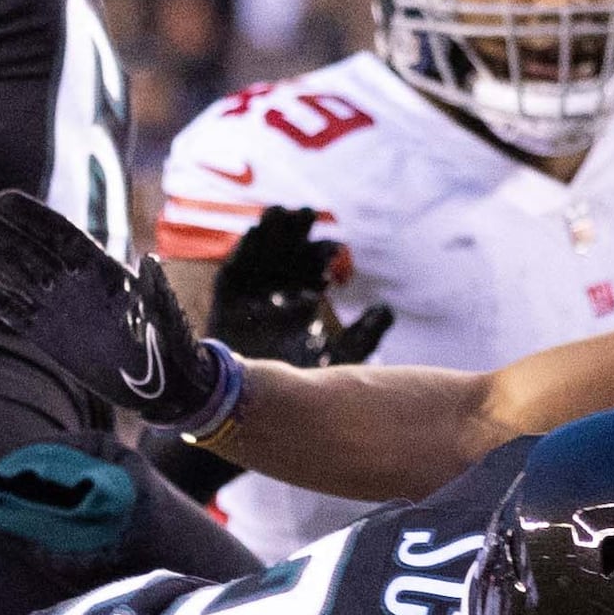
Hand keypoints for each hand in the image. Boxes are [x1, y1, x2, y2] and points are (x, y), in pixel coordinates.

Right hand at [0, 190, 237, 438]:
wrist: (164, 385)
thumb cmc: (172, 348)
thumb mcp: (167, 319)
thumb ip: (155, 293)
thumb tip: (151, 264)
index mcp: (103, 269)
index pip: (62, 236)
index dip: (34, 217)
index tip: (3, 199)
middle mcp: (75, 280)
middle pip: (28, 245)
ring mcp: (57, 304)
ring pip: (13, 268)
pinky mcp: (44, 331)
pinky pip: (8, 307)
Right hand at [207, 205, 392, 367]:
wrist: (255, 402)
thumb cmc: (299, 382)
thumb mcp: (338, 357)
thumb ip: (363, 335)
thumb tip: (387, 310)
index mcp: (305, 297)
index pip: (316, 267)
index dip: (324, 253)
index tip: (335, 251)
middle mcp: (278, 289)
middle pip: (289, 251)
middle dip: (297, 231)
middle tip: (308, 214)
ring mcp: (251, 293)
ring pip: (261, 253)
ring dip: (269, 231)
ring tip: (280, 212)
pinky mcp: (226, 301)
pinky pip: (233, 269)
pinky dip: (242, 250)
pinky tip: (254, 234)